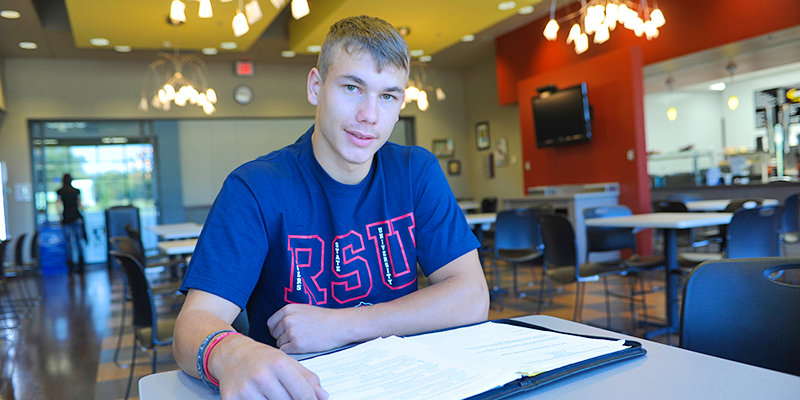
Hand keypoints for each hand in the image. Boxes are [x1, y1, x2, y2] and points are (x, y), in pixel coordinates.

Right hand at [212, 335, 328, 399]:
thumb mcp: (287, 361)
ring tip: (273, 393)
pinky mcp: (232, 398)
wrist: (232, 354)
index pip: (304, 394)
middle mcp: (262, 376)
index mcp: (279, 363)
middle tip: (287, 394)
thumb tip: (323, 396)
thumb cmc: (262, 357)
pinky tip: (262, 397)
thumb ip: (307, 379)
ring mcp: (246, 389)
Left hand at [267, 304, 354, 353]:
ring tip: (302, 341)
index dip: (277, 330)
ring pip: (280, 344)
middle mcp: (287, 320)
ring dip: (288, 345)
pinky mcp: (297, 345)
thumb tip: (276, 327)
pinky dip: (292, 352)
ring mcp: (292, 332)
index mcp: (288, 309)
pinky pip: (285, 351)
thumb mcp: (303, 309)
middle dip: (283, 338)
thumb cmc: (324, 318)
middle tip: (296, 338)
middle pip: (275, 334)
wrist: (339, 325)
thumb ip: (289, 315)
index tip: (284, 333)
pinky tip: (302, 347)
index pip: (271, 323)